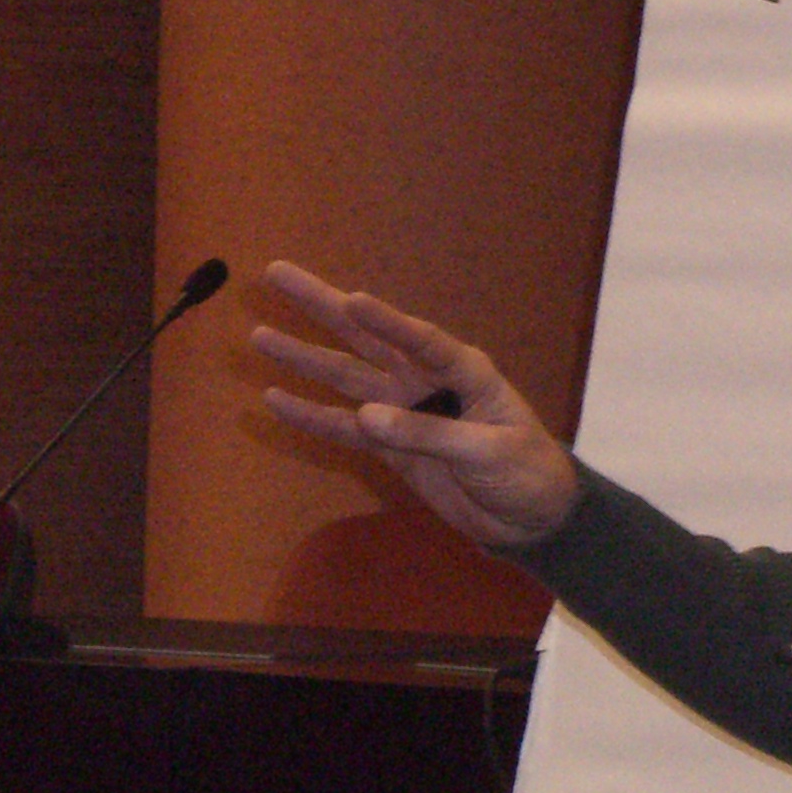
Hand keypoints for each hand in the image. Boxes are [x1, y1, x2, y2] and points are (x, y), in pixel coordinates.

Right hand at [250, 259, 580, 548]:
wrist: (531, 518)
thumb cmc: (526, 472)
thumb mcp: (488, 452)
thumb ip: (428, 433)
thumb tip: (364, 415)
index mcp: (466, 370)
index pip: (421, 339)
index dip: (388, 321)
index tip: (353, 299)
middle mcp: (428, 380)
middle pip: (368, 338)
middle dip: (324, 306)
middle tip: (277, 274)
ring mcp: (405, 411)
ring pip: (347, 378)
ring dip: (305, 358)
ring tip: (260, 335)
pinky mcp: (391, 447)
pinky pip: (344, 429)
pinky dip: (311, 417)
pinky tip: (275, 400)